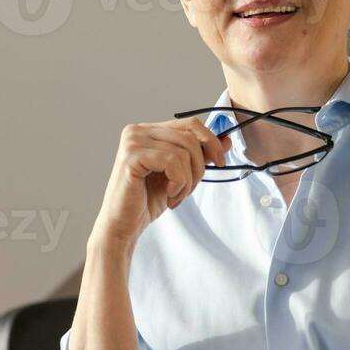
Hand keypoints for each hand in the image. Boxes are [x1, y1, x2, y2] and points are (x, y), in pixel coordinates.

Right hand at [91, 118, 229, 249]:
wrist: (123, 226)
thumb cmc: (145, 201)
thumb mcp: (179, 175)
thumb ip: (199, 155)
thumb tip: (226, 141)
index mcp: (147, 131)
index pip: (189, 124)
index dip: (210, 141)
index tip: (220, 162)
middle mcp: (137, 131)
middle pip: (190, 137)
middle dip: (199, 166)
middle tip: (188, 189)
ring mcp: (132, 141)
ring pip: (184, 151)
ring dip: (187, 179)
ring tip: (174, 195)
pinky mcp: (131, 156)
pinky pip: (173, 162)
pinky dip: (179, 182)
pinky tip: (168, 194)